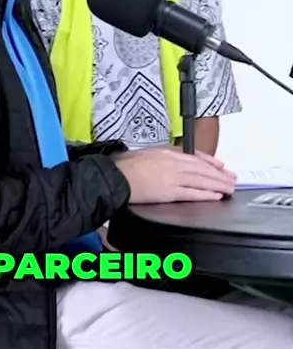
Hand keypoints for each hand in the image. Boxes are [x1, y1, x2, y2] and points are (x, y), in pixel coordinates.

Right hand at [113, 147, 236, 203]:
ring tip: (229, 189)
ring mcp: (173, 177)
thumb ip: (164, 156)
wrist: (117, 176)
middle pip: (202, 169)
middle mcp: (173, 163)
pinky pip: (192, 193)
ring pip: (201, 180)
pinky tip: (215, 196)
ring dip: (218, 185)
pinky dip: (205, 194)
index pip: (194, 156)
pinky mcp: (169, 192)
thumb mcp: (148, 153)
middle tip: (232, 179)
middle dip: (219, 175)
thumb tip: (175, 162)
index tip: (221, 166)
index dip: (210, 161)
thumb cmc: (126, 166)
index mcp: (168, 152)